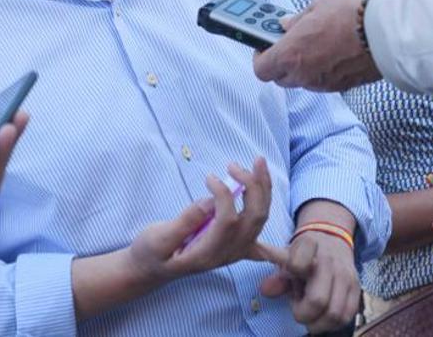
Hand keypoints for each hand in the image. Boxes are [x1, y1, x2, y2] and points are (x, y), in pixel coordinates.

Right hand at [127, 158, 273, 281]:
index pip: (228, 220)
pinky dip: (276, 234)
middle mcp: (228, 253)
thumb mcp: (158, 239)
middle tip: (236, 164)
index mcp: (209, 252)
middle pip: (254, 218)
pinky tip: (282, 219)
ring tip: (258, 163)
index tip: (209, 177)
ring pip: (259, 220)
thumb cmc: (151, 253)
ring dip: (262, 190)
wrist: (150, 269)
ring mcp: (234, 251)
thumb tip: (209, 202)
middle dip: (252, 186)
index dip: (223, 195)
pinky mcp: (233, 247)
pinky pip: (262, 243)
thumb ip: (184, 222)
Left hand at [253, 0, 378, 91]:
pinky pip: (323, 81)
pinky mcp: (342, 86)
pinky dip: (322, 70)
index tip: (264, 44)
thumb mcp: (317, 6)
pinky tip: (332, 52)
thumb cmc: (351, 16)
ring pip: (303, 80)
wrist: (387, 33)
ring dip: (302, 66)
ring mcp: (324, 83)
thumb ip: (297, 20)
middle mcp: (304, 75)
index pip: (261, 69)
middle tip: (289, 43)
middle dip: (281, 61)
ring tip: (314, 44)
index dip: (260, 57)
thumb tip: (286, 25)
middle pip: (281, 77)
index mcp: (291, 55)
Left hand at [257, 226, 358, 331]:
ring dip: (318, 322)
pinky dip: (332, 324)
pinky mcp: (357, 289)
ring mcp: (346, 276)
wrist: (332, 241)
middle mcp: (330, 261)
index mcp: (308, 247)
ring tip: (310, 314)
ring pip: (334, 314)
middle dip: (303, 314)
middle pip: (318, 300)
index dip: (291, 275)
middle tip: (297, 311)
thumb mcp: (286, 258)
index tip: (290, 279)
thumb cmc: (304, 255)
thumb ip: (276, 277)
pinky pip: (346, 316)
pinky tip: (322, 317)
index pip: (297, 264)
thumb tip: (265, 291)